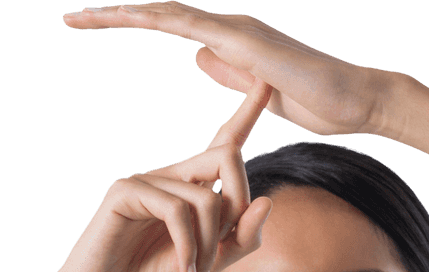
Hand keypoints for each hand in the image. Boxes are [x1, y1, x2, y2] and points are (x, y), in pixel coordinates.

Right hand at [41, 79, 274, 271]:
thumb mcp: (207, 265)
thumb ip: (239, 238)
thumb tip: (267, 201)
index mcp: (190, 189)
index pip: (223, 145)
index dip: (246, 112)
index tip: (266, 82)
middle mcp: (171, 177)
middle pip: (226, 156)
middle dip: (240, 203)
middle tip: (227, 251)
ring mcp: (146, 180)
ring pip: (207, 197)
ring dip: (210, 247)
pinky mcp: (125, 191)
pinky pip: (178, 211)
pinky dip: (189, 247)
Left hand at [62, 2, 399, 137]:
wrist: (356, 99)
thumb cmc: (318, 101)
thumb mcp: (258, 92)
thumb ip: (229, 72)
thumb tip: (197, 56)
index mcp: (229, 41)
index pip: (170, 27)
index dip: (132, 25)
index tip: (95, 28)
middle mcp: (228, 28)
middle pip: (160, 15)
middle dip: (114, 16)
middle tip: (72, 18)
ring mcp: (236, 30)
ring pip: (168, 14)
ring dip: (124, 14)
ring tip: (83, 16)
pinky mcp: (245, 41)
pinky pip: (192, 26)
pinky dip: (158, 20)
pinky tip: (128, 17)